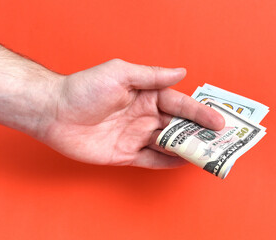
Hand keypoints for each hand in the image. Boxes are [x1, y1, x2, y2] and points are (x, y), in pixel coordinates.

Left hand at [43, 59, 224, 168]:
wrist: (54, 113)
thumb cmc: (85, 89)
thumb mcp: (121, 73)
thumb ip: (152, 76)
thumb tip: (181, 72)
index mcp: (147, 96)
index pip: (180, 105)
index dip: (200, 113)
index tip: (219, 120)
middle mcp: (145, 116)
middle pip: (179, 126)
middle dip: (200, 133)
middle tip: (221, 141)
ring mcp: (137, 136)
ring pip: (169, 144)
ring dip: (189, 149)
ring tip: (210, 154)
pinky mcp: (127, 154)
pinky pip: (153, 160)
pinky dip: (169, 162)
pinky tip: (185, 163)